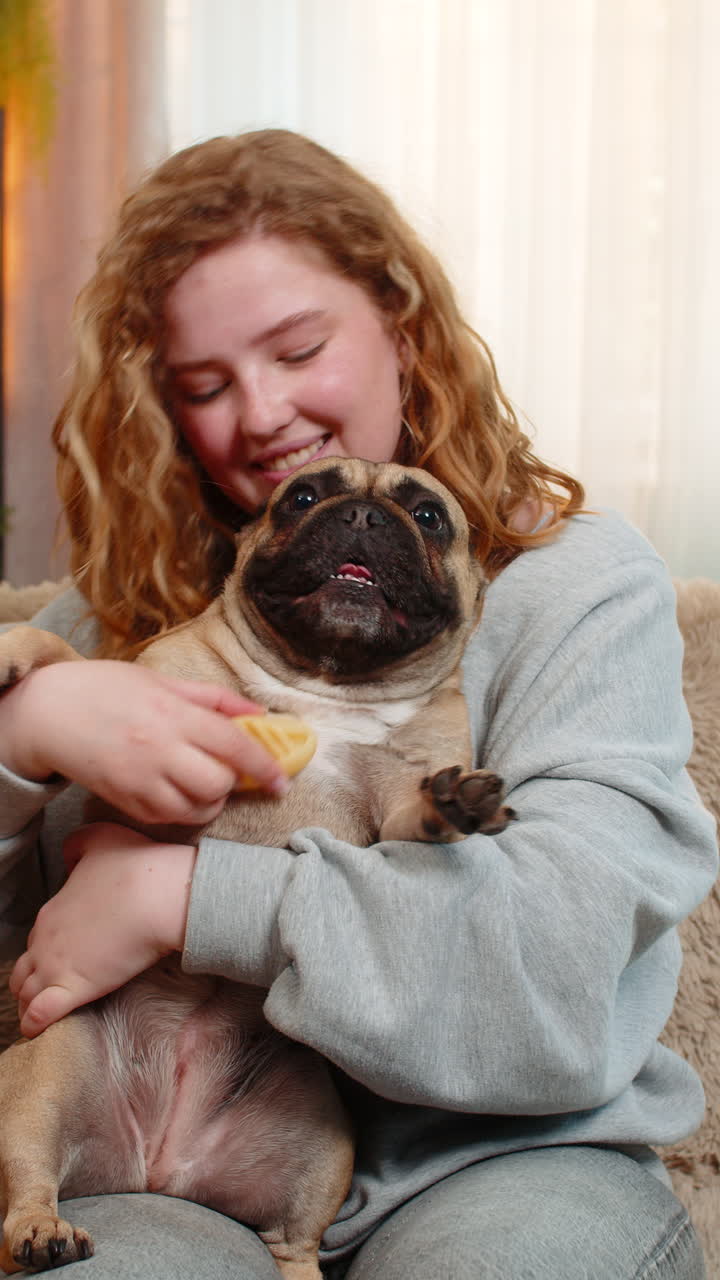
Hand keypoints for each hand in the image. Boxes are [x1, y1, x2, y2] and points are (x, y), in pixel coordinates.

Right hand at [0, 659, 288, 824]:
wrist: (50, 712)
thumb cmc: (108, 689)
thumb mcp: (162, 680)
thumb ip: (214, 698)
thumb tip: (258, 712)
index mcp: (173, 713)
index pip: (234, 744)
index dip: (264, 765)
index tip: (282, 780)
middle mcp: (159, 749)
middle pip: (218, 783)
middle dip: (232, 782)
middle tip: (229, 771)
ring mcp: (140, 780)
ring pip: (196, 809)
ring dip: (211, 801)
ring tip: (204, 784)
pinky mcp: (124, 802)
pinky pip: (168, 818)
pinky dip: (184, 811)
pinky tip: (178, 792)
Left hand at [10, 822, 195, 1037]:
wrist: (157, 895)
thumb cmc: (136, 866)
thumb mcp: (100, 838)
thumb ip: (77, 845)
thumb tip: (68, 859)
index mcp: (52, 911)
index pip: (37, 939)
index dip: (45, 949)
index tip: (59, 956)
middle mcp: (46, 941)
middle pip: (26, 969)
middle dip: (31, 979)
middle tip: (45, 988)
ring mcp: (58, 967)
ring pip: (27, 993)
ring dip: (29, 1003)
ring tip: (38, 1012)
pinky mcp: (76, 989)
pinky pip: (41, 1015)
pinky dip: (34, 1023)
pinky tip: (35, 1030)